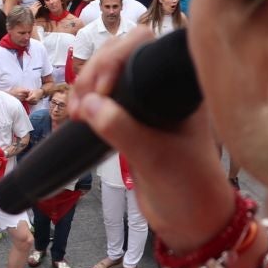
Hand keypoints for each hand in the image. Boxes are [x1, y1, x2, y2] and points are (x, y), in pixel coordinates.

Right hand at [70, 28, 233, 253]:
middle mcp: (164, 87)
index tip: (102, 90)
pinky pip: (103, 99)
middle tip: (81, 104)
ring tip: (75, 113)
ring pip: (108, 75)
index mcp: (181, 85)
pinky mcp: (131, 122)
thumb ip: (121, 129)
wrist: (192, 222)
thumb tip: (87, 104)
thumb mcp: (154, 157)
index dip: (117, 58)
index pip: (144, 45)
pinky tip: (77, 116)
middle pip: (120, 54)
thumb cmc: (189, 187)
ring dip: (85, 86)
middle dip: (94, 71)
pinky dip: (86, 102)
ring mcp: (146, 104)